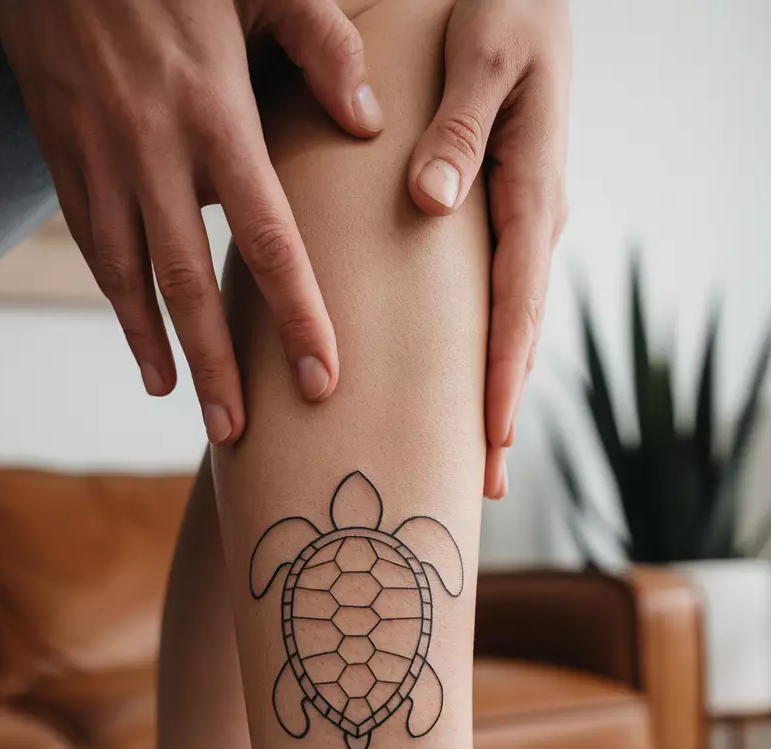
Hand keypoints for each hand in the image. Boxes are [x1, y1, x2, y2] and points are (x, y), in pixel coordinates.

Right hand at [0, 0, 384, 442]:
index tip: (322, 377)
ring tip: (180, 404)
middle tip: (238, 433)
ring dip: (153, 346)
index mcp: (212, 112)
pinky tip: (139, 338)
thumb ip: (324, 47)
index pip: (267, 236)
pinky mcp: (63, 156)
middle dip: (215, 364)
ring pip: (126, 275)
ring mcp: (99, 158)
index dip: (295, 314)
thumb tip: (368, 124)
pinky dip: (115, 300)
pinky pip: (90, 244)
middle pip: (186, 281)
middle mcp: (151, 150)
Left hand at [408, 0, 570, 498]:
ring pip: (510, 325)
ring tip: (479, 461)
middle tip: (482, 485)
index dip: (504, 374)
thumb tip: (432, 204)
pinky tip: (468, 386)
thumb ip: (460, 132)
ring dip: (495, 392)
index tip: (490, 436)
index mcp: (531, 189)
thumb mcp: (484, 57)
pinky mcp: (500, 217)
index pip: (518, 301)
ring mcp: (520, 224)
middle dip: (501, 410)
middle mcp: (532, 219)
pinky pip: (496, 297)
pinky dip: (486, 350)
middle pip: (519, 334)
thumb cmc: (503, 10)